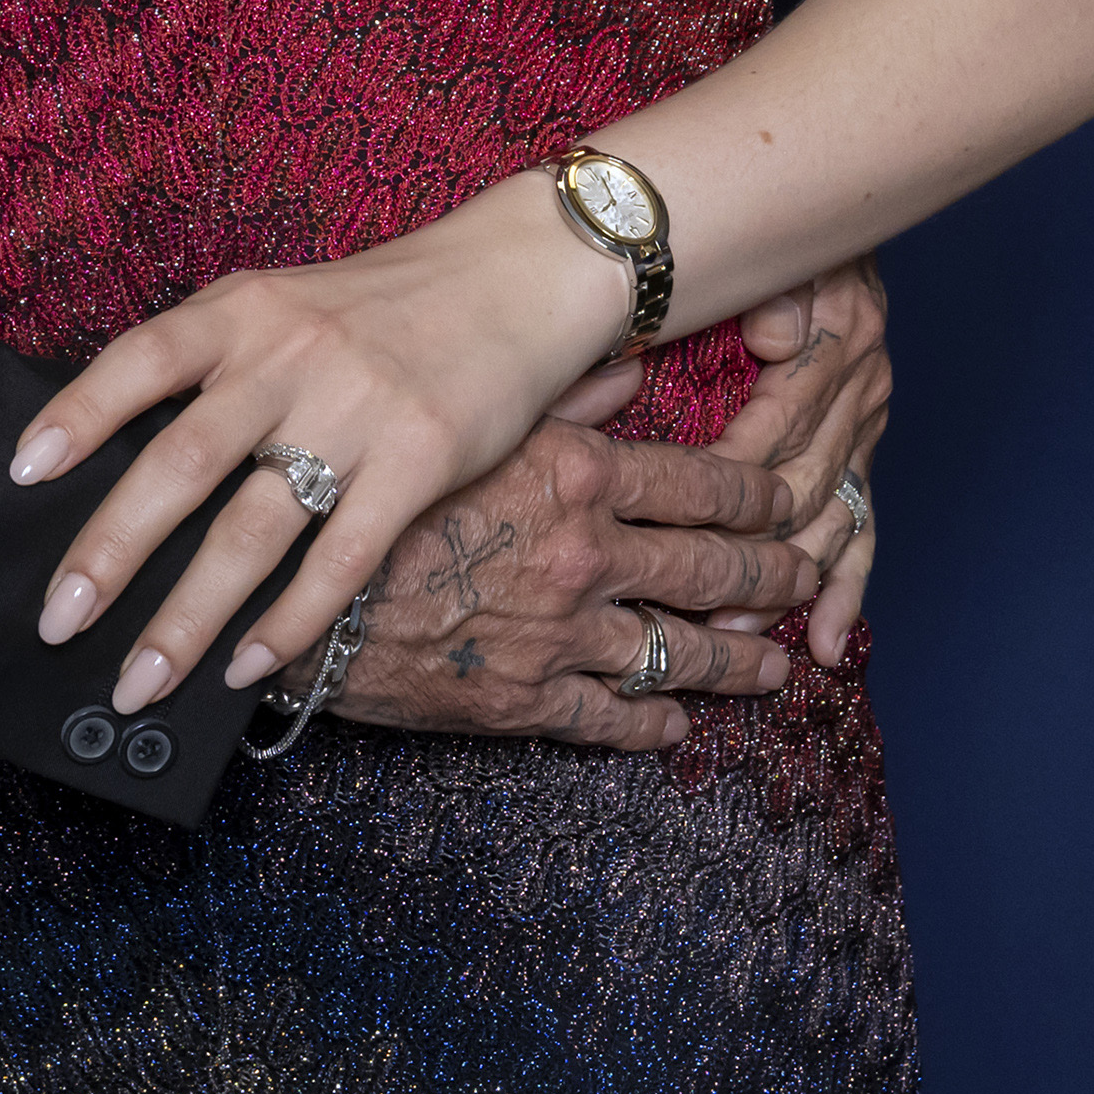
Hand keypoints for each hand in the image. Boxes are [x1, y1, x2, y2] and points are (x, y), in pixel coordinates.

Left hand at [13, 174, 631, 716]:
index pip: (140, 359)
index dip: (77, 413)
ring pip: (252, 531)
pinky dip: (287, 622)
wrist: (513, 280)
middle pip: (181, 463)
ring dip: (186, 617)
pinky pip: (341, 560)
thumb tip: (116, 452)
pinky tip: (245, 668)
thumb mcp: (282, 304)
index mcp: (243, 310)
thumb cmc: (380, 306)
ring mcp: (356, 411)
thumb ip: (213, 365)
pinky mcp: (420, 461)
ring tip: (140, 681)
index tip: (21, 475)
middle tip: (57, 623)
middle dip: (110, 552)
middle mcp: (289, 357)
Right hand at [326, 420, 814, 752]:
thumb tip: (631, 369)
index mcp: (576, 475)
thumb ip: (560, 394)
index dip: (760, 496)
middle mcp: (584, 556)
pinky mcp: (523, 701)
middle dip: (772, 576)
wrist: (288, 584)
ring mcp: (560, 635)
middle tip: (806, 576)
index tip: (789, 500)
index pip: (705, 484)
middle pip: (712, 571)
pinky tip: (679, 724)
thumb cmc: (371, 484)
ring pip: (678, 653)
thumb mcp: (471, 417)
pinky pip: (611, 719)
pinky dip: (654, 724)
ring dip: (737, 661)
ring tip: (774, 667)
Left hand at [711, 260, 890, 667]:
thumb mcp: (771, 247)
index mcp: (838, 339)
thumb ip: (767, 290)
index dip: (732, 470)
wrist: (826, 215)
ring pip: (830, 522)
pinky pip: (861, 532)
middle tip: (699, 599)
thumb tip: (774, 338)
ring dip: (787, 582)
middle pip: (805, 486)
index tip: (681, 511)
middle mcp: (862, 389)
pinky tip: (822, 642)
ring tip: (740, 631)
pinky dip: (844, 591)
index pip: (781, 424)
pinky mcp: (863, 453)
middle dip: (751, 548)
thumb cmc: (774, 237)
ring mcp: (866, 427)